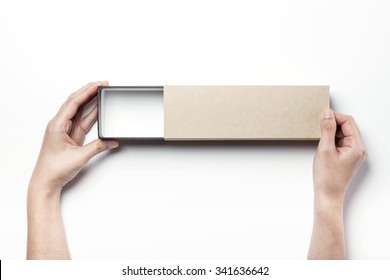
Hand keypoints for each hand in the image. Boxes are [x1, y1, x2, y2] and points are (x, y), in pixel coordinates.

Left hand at [27, 81, 118, 258]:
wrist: (46, 182)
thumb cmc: (53, 170)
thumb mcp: (79, 157)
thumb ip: (98, 147)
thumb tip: (111, 140)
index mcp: (57, 125)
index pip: (74, 102)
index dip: (87, 91)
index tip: (98, 84)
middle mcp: (60, 125)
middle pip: (76, 102)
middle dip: (89, 92)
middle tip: (103, 84)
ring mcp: (65, 130)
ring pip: (80, 111)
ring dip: (91, 101)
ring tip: (102, 92)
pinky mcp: (71, 137)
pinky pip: (82, 121)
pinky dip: (91, 114)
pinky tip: (99, 109)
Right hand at [313, 109, 366, 204]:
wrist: (328, 195)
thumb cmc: (327, 177)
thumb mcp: (325, 149)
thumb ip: (327, 129)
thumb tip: (327, 114)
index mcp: (357, 146)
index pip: (348, 122)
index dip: (334, 116)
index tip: (321, 116)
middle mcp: (358, 149)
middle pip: (347, 127)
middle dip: (333, 123)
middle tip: (318, 126)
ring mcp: (354, 153)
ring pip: (343, 134)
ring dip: (331, 132)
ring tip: (320, 139)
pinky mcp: (347, 157)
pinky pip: (341, 142)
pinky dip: (332, 139)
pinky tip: (323, 145)